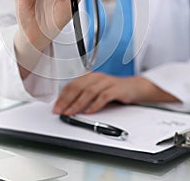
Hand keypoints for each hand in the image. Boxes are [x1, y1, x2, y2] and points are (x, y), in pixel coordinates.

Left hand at [53, 72, 178, 114]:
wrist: (133, 87)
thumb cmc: (112, 90)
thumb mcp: (96, 91)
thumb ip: (83, 96)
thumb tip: (66, 106)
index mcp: (89, 76)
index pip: (72, 85)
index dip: (62, 96)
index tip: (56, 107)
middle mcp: (96, 77)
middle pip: (78, 87)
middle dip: (67, 100)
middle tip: (60, 111)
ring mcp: (106, 82)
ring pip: (89, 92)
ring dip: (78, 103)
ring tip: (71, 112)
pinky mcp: (116, 89)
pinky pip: (104, 96)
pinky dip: (95, 105)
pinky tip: (89, 111)